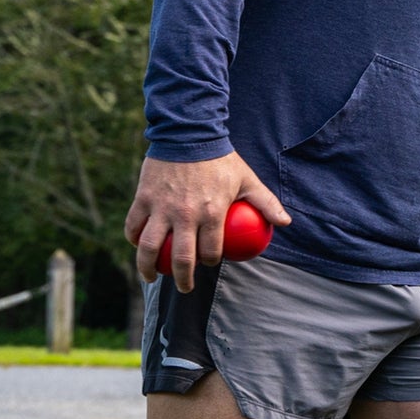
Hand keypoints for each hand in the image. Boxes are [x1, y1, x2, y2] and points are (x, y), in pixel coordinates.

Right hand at [123, 154, 289, 291]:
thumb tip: (285, 223)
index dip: (210, 261)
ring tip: (150, 277)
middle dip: (183, 279)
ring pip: (151, 248)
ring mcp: (161, 207)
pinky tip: (138, 246)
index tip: (209, 262)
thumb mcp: (248, 179)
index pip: (210, 251)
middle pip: (181, 259)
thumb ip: (266, 203)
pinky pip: (134, 225)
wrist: (189, 133)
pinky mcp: (143, 197)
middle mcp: (185, 215)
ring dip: (148, 268)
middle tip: (185, 286)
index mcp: (212, 213)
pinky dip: (134, 239)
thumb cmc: (221, 158)